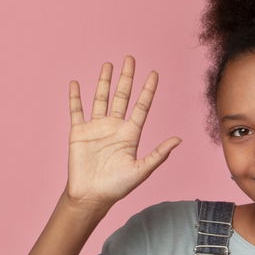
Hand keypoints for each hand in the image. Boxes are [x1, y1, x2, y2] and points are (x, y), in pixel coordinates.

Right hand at [66, 57, 179, 210]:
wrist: (92, 195)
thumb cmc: (118, 186)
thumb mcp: (142, 170)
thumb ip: (159, 154)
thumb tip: (178, 140)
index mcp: (131, 134)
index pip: (141, 106)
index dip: (148, 90)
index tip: (154, 73)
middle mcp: (114, 126)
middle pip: (122, 96)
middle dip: (127, 78)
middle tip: (130, 59)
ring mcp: (96, 127)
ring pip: (101, 98)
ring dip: (104, 82)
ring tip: (108, 65)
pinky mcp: (78, 132)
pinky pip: (76, 110)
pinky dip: (75, 97)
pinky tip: (76, 83)